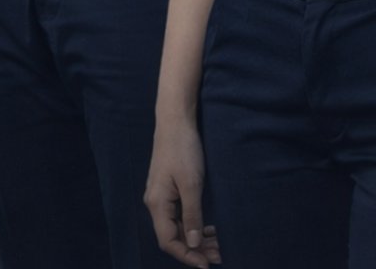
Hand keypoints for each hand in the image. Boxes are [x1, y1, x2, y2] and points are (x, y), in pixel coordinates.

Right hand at [145, 121, 220, 266]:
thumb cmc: (183, 149)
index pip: (168, 241)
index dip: (187, 256)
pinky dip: (194, 225)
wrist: (175, 121)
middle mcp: (155, 203)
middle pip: (173, 236)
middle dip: (195, 249)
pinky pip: (179, 215)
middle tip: (220, 255)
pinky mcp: (168, 190)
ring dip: (196, 238)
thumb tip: (193, 243)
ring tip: (218, 245)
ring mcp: (161, 196)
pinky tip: (208, 228)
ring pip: (178, 227)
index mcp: (157, 204)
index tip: (207, 264)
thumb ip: (192, 215)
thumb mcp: (191, 184)